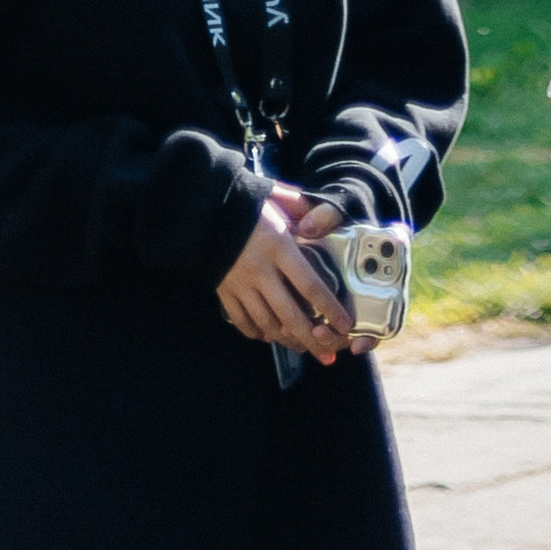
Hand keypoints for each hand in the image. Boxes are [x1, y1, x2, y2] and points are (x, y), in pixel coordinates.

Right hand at [216, 190, 355, 364]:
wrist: (204, 208)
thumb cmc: (246, 201)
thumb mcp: (277, 196)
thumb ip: (300, 205)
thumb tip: (319, 217)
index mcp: (278, 246)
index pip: (310, 285)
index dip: (330, 309)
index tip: (345, 324)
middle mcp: (260, 270)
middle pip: (290, 315)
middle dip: (311, 339)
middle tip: (327, 353)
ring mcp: (240, 285)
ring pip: (267, 324)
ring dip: (287, 340)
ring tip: (303, 347)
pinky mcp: (224, 292)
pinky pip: (243, 321)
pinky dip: (258, 333)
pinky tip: (270, 336)